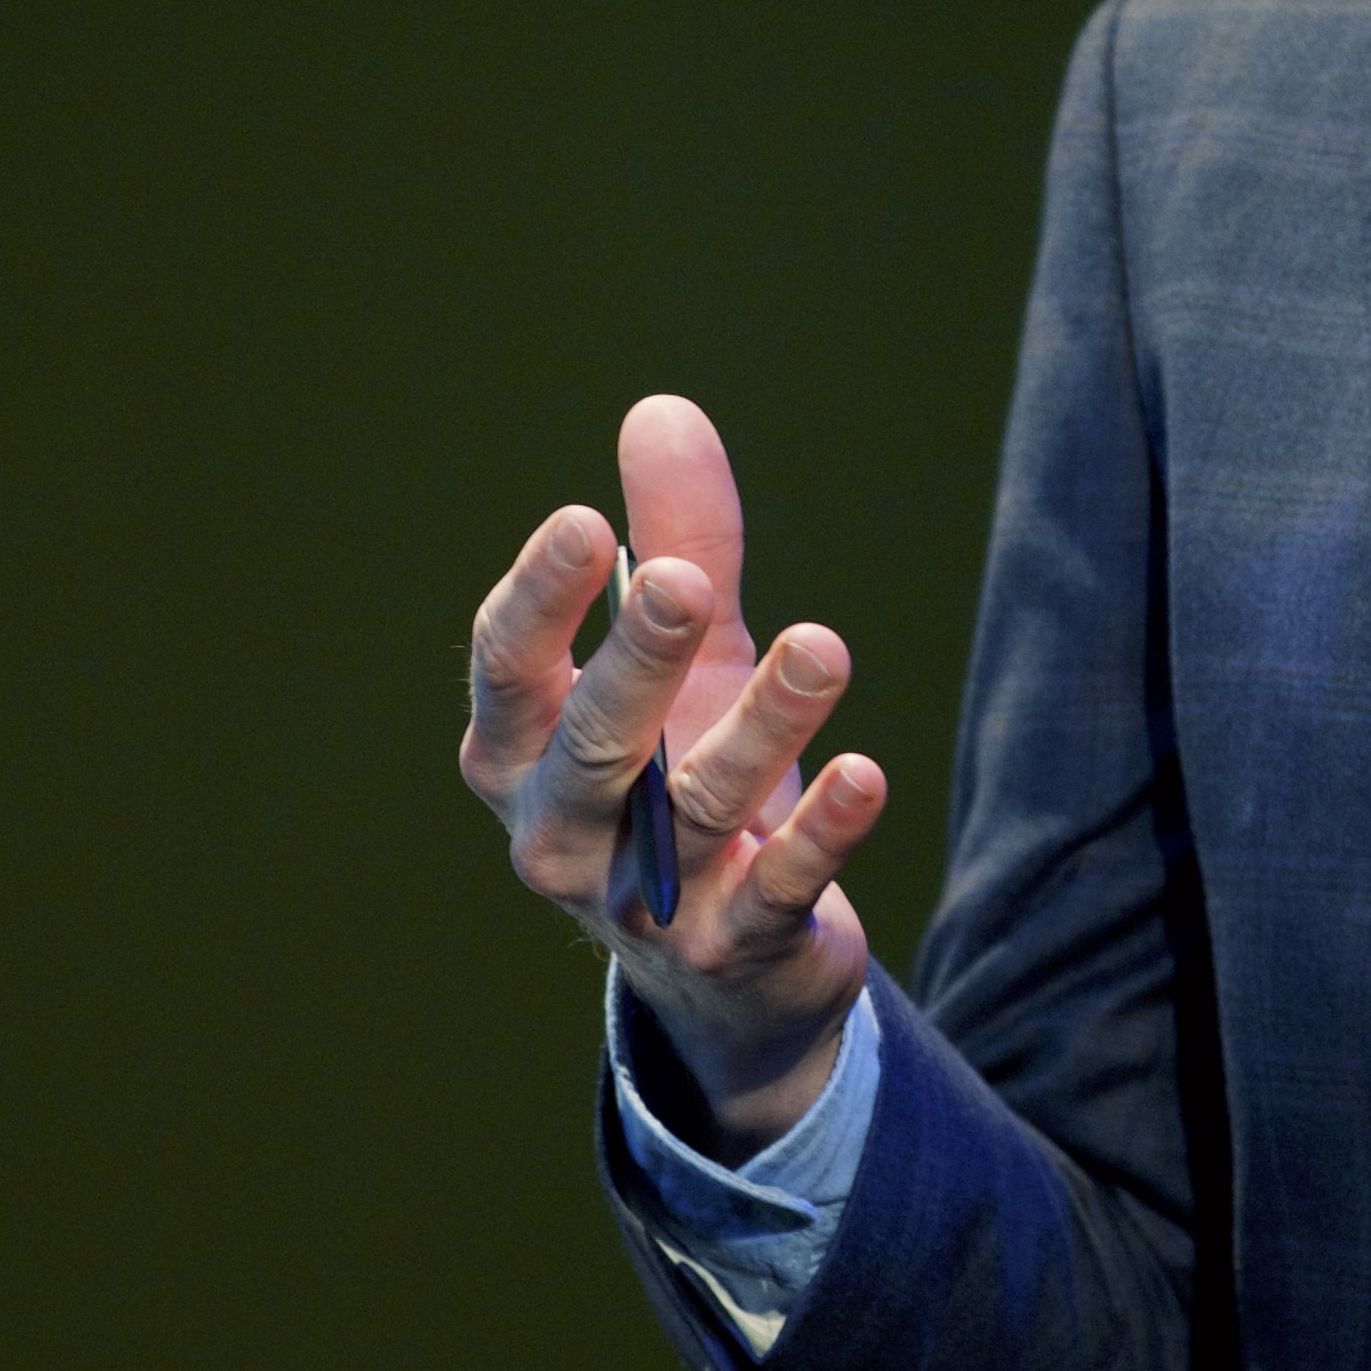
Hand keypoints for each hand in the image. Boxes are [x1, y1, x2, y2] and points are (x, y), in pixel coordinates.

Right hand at [460, 392, 886, 1146]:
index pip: (507, 673)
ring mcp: (641, 903)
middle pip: (591, 745)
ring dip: (763, 727)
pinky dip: (820, 835)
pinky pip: (775, 892)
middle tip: (681, 580)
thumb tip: (663, 409)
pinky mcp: (733, 948)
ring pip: (698, 810)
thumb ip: (673, 539)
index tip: (582, 519)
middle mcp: (560, 832)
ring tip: (824, 647)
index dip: (538, 600)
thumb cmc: (678, 772)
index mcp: (518, 753)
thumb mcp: (682, 659)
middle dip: (635, 661)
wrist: (728, 960)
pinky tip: (864, 774)